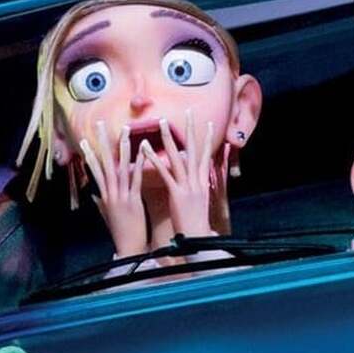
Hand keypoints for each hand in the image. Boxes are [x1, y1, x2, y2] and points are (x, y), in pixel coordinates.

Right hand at [78, 120, 148, 258]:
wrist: (128, 249)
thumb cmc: (121, 233)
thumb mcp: (108, 216)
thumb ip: (100, 203)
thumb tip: (93, 195)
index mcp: (105, 196)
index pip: (96, 171)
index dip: (90, 155)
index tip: (85, 140)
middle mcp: (110, 193)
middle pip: (105, 163)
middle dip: (102, 143)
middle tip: (100, 125)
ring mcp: (121, 196)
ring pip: (120, 168)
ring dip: (122, 148)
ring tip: (124, 131)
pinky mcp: (133, 201)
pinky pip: (135, 179)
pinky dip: (138, 165)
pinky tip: (142, 152)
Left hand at [148, 112, 220, 238]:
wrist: (199, 240)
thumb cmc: (197, 227)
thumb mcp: (200, 205)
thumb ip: (197, 191)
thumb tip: (198, 183)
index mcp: (202, 183)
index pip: (205, 156)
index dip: (206, 139)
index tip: (208, 124)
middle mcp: (197, 181)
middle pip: (194, 150)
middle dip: (191, 130)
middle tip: (189, 112)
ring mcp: (188, 187)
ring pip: (178, 157)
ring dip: (169, 138)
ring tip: (161, 122)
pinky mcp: (177, 194)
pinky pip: (165, 173)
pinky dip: (155, 160)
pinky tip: (145, 148)